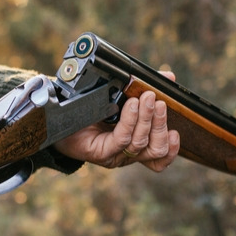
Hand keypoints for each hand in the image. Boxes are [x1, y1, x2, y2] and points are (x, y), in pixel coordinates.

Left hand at [53, 72, 179, 172]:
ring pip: (140, 144)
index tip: (177, 132)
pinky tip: (131, 105)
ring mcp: (113, 155)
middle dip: (160, 124)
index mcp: (135, 143)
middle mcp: (126, 154)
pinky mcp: (100, 152)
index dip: (172, 150)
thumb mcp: (122, 94)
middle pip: (155, 150)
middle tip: (158, 101)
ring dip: (146, 119)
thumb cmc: (90, 104)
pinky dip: (130, 121)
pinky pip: (121, 139)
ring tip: (146, 98)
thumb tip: (170, 77)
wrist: (58, 110)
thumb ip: (146, 87)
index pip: (159, 158)